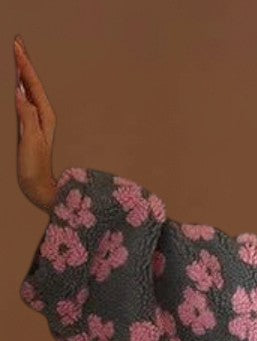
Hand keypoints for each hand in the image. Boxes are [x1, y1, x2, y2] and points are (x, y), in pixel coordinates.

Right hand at [13, 34, 57, 212]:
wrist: (38, 187)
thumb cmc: (35, 168)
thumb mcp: (31, 141)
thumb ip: (27, 117)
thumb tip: (21, 94)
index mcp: (45, 117)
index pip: (33, 85)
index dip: (25, 65)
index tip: (18, 46)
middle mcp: (43, 117)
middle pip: (33, 84)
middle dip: (25, 63)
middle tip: (18, 42)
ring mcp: (37, 122)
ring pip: (29, 91)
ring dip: (23, 73)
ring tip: (18, 56)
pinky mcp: (31, 128)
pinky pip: (26, 101)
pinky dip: (21, 88)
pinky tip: (18, 83)